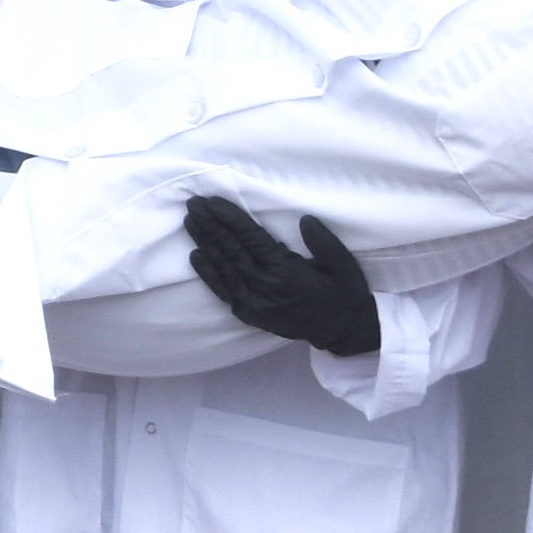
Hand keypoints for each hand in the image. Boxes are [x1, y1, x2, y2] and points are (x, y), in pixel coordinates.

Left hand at [186, 195, 380, 356]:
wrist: (341, 331)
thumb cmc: (343, 293)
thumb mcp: (343, 265)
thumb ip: (323, 242)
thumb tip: (304, 219)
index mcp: (286, 271)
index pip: (250, 238)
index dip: (229, 218)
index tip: (212, 201)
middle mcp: (264, 287)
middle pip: (230, 249)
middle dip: (210, 224)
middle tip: (193, 203)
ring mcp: (253, 303)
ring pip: (223, 267)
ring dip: (204, 242)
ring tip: (189, 221)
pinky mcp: (248, 314)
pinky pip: (222, 290)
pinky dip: (207, 272)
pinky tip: (195, 255)